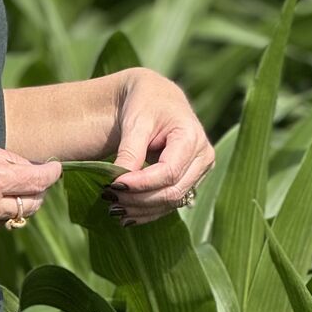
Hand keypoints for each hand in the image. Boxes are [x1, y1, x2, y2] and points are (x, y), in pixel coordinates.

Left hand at [105, 69, 212, 224]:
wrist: (157, 97)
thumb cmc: (145, 103)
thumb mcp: (135, 121)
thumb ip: (130, 151)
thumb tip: (118, 184)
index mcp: (192, 137)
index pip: (168, 172)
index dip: (141, 184)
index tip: (113, 185)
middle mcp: (203, 157)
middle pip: (172, 190)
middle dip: (139, 199)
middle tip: (109, 198)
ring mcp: (199, 171)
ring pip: (172, 201)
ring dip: (142, 209)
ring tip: (114, 208)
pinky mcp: (191, 180)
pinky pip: (171, 201)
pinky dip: (149, 210)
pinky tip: (127, 214)